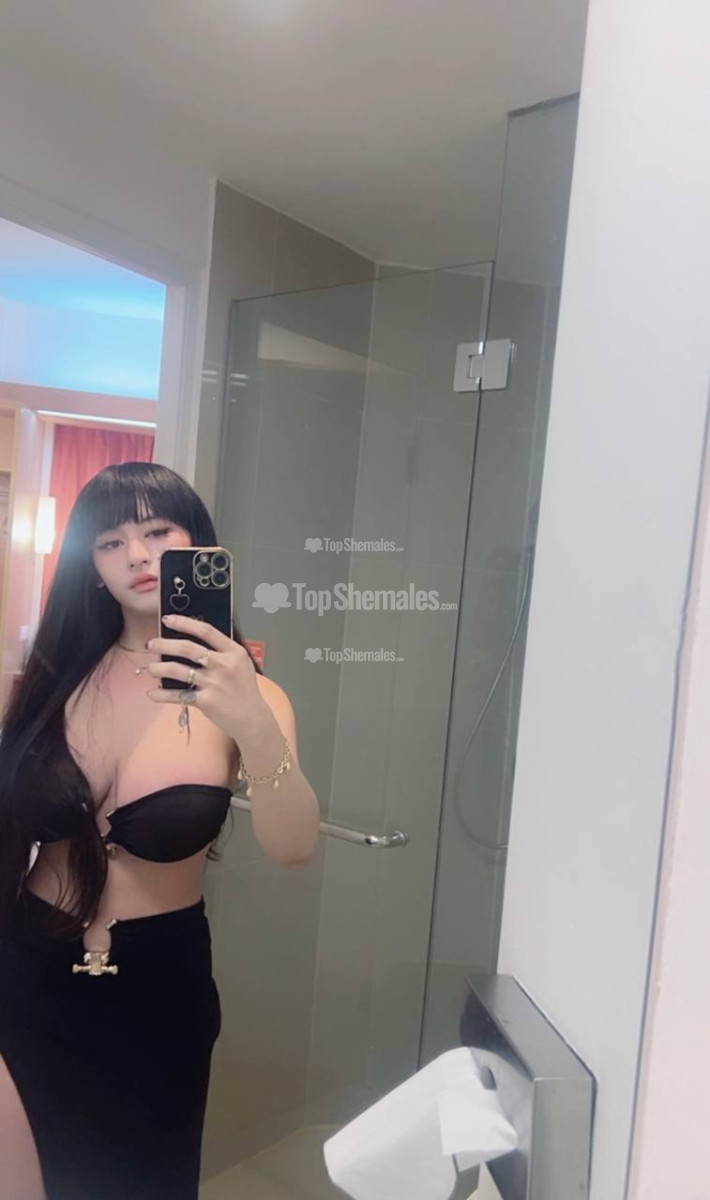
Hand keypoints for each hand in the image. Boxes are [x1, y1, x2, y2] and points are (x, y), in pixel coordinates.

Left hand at [146, 613, 269, 741]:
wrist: (252, 718)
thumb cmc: (244, 690)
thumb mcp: (241, 664)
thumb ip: (222, 651)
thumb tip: (192, 639)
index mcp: (233, 652)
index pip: (206, 631)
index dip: (184, 623)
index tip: (168, 619)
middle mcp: (223, 665)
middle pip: (188, 648)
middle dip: (164, 644)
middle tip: (151, 644)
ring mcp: (214, 683)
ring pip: (179, 670)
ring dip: (160, 668)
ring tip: (151, 668)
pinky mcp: (206, 701)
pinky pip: (178, 695)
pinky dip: (162, 694)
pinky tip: (152, 693)